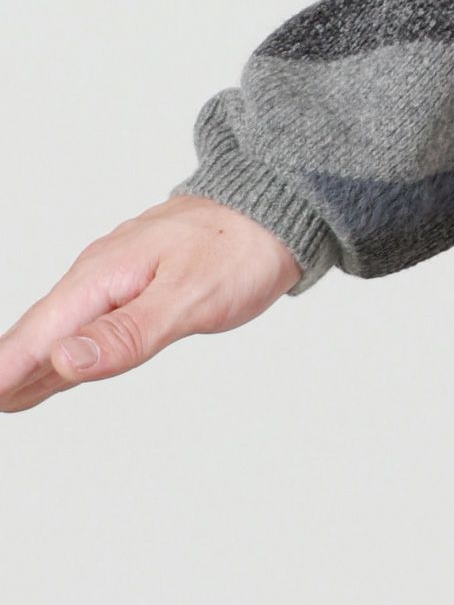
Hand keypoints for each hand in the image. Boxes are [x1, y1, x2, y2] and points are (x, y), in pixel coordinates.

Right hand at [0, 195, 301, 412]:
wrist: (274, 207)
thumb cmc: (240, 248)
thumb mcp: (189, 297)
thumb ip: (127, 332)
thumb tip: (64, 359)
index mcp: (104, 276)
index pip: (39, 334)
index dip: (6, 370)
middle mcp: (100, 276)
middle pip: (39, 334)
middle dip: (7, 369)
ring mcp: (117, 280)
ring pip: (61, 332)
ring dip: (27, 365)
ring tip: (3, 397)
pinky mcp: (137, 287)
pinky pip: (88, 325)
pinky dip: (63, 353)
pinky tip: (51, 370)